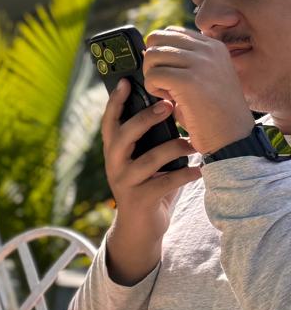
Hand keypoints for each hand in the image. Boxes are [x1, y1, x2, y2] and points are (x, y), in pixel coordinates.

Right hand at [100, 80, 200, 284]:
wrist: (140, 228)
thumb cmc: (148, 186)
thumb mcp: (144, 160)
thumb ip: (150, 140)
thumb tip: (171, 107)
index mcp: (114, 151)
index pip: (110, 122)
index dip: (115, 101)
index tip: (126, 81)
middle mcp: (114, 164)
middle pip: (123, 136)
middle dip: (145, 119)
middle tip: (167, 105)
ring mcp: (124, 183)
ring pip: (146, 160)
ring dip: (173, 148)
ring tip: (192, 143)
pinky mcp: (139, 200)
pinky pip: (164, 183)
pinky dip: (185, 175)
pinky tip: (199, 170)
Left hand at [142, 26, 252, 154]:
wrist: (230, 137)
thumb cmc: (210, 112)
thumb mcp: (200, 77)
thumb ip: (180, 61)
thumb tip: (146, 51)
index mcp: (212, 46)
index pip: (171, 32)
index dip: (160, 51)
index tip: (167, 72)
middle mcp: (208, 49)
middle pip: (156, 39)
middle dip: (151, 62)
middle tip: (163, 84)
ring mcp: (200, 63)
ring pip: (151, 55)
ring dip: (151, 76)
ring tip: (168, 93)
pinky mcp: (188, 80)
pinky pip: (153, 75)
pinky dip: (153, 89)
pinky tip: (168, 100)